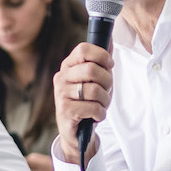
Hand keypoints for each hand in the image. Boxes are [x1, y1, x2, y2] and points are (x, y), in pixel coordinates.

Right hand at [53, 43, 113, 165]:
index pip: (83, 49)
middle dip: (107, 81)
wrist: (76, 131)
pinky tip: (96, 115)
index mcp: (68, 66)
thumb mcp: (96, 79)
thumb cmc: (87, 101)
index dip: (101, 55)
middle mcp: (62, 77)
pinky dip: (100, 113)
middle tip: (107, 90)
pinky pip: (92, 107)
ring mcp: (61, 94)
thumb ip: (101, 60)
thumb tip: (109, 38)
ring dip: (105, 100)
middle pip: (91, 69)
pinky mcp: (65, 110)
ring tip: (101, 105)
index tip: (109, 65)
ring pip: (94, 90)